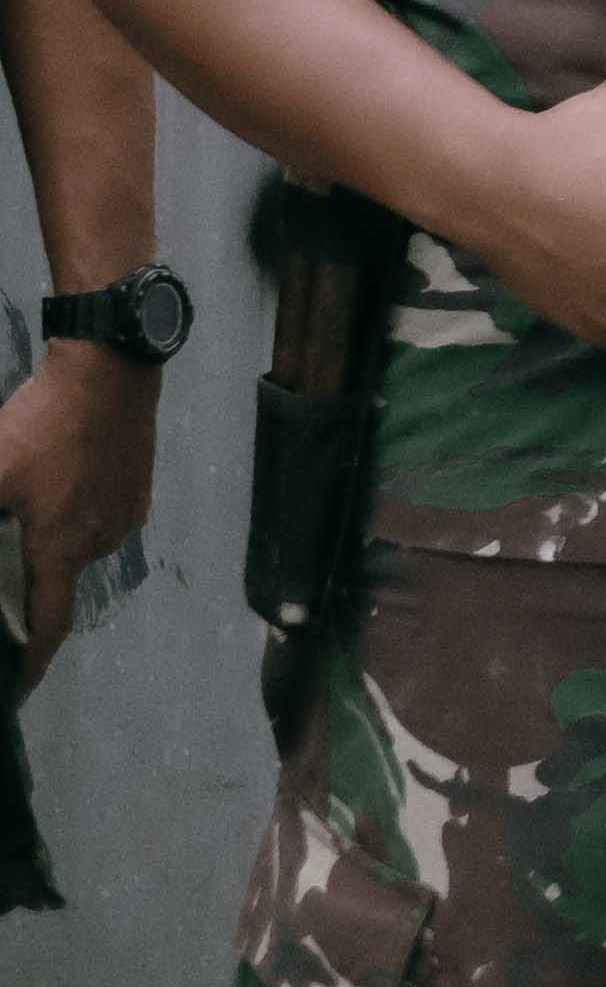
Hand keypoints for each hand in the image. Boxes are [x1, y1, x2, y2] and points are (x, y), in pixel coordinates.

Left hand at [0, 344, 154, 697]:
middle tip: (6, 548)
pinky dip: (78, 513)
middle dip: (32, 576)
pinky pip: (101, 517)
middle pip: (58, 579)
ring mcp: (126, 514)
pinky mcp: (140, 487)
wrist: (110, 369)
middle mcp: (100, 543)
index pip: (48, 626)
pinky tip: (61, 480)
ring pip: (80, 544)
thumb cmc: (41, 426)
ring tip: (32, 505)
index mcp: (61, 548)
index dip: (31, 664)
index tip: (18, 689)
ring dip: (55, 538)